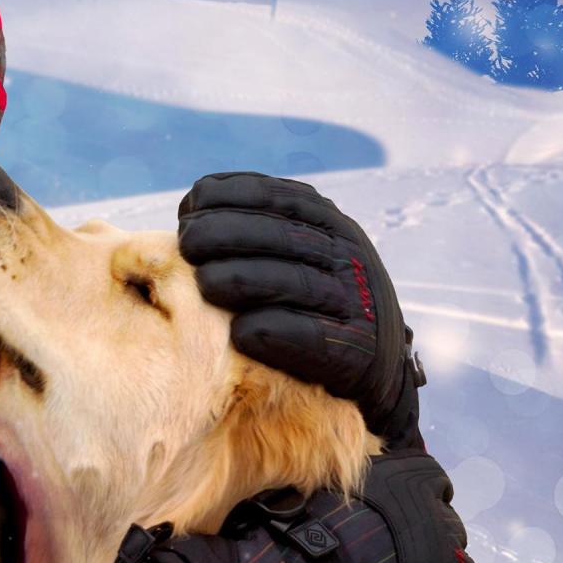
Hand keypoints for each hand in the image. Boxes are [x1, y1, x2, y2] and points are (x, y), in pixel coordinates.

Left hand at [177, 172, 423, 447]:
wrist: (377, 365)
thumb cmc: (312, 303)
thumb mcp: (298, 251)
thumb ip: (256, 230)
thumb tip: (189, 215)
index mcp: (326, 223)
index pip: (274, 197)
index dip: (225, 199)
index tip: (187, 212)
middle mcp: (344, 254)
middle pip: (279, 235)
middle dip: (223, 233)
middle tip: (186, 245)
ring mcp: (352, 300)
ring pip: (294, 281)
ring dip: (241, 278)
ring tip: (204, 283)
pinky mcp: (354, 350)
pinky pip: (310, 338)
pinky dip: (272, 332)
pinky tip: (239, 332)